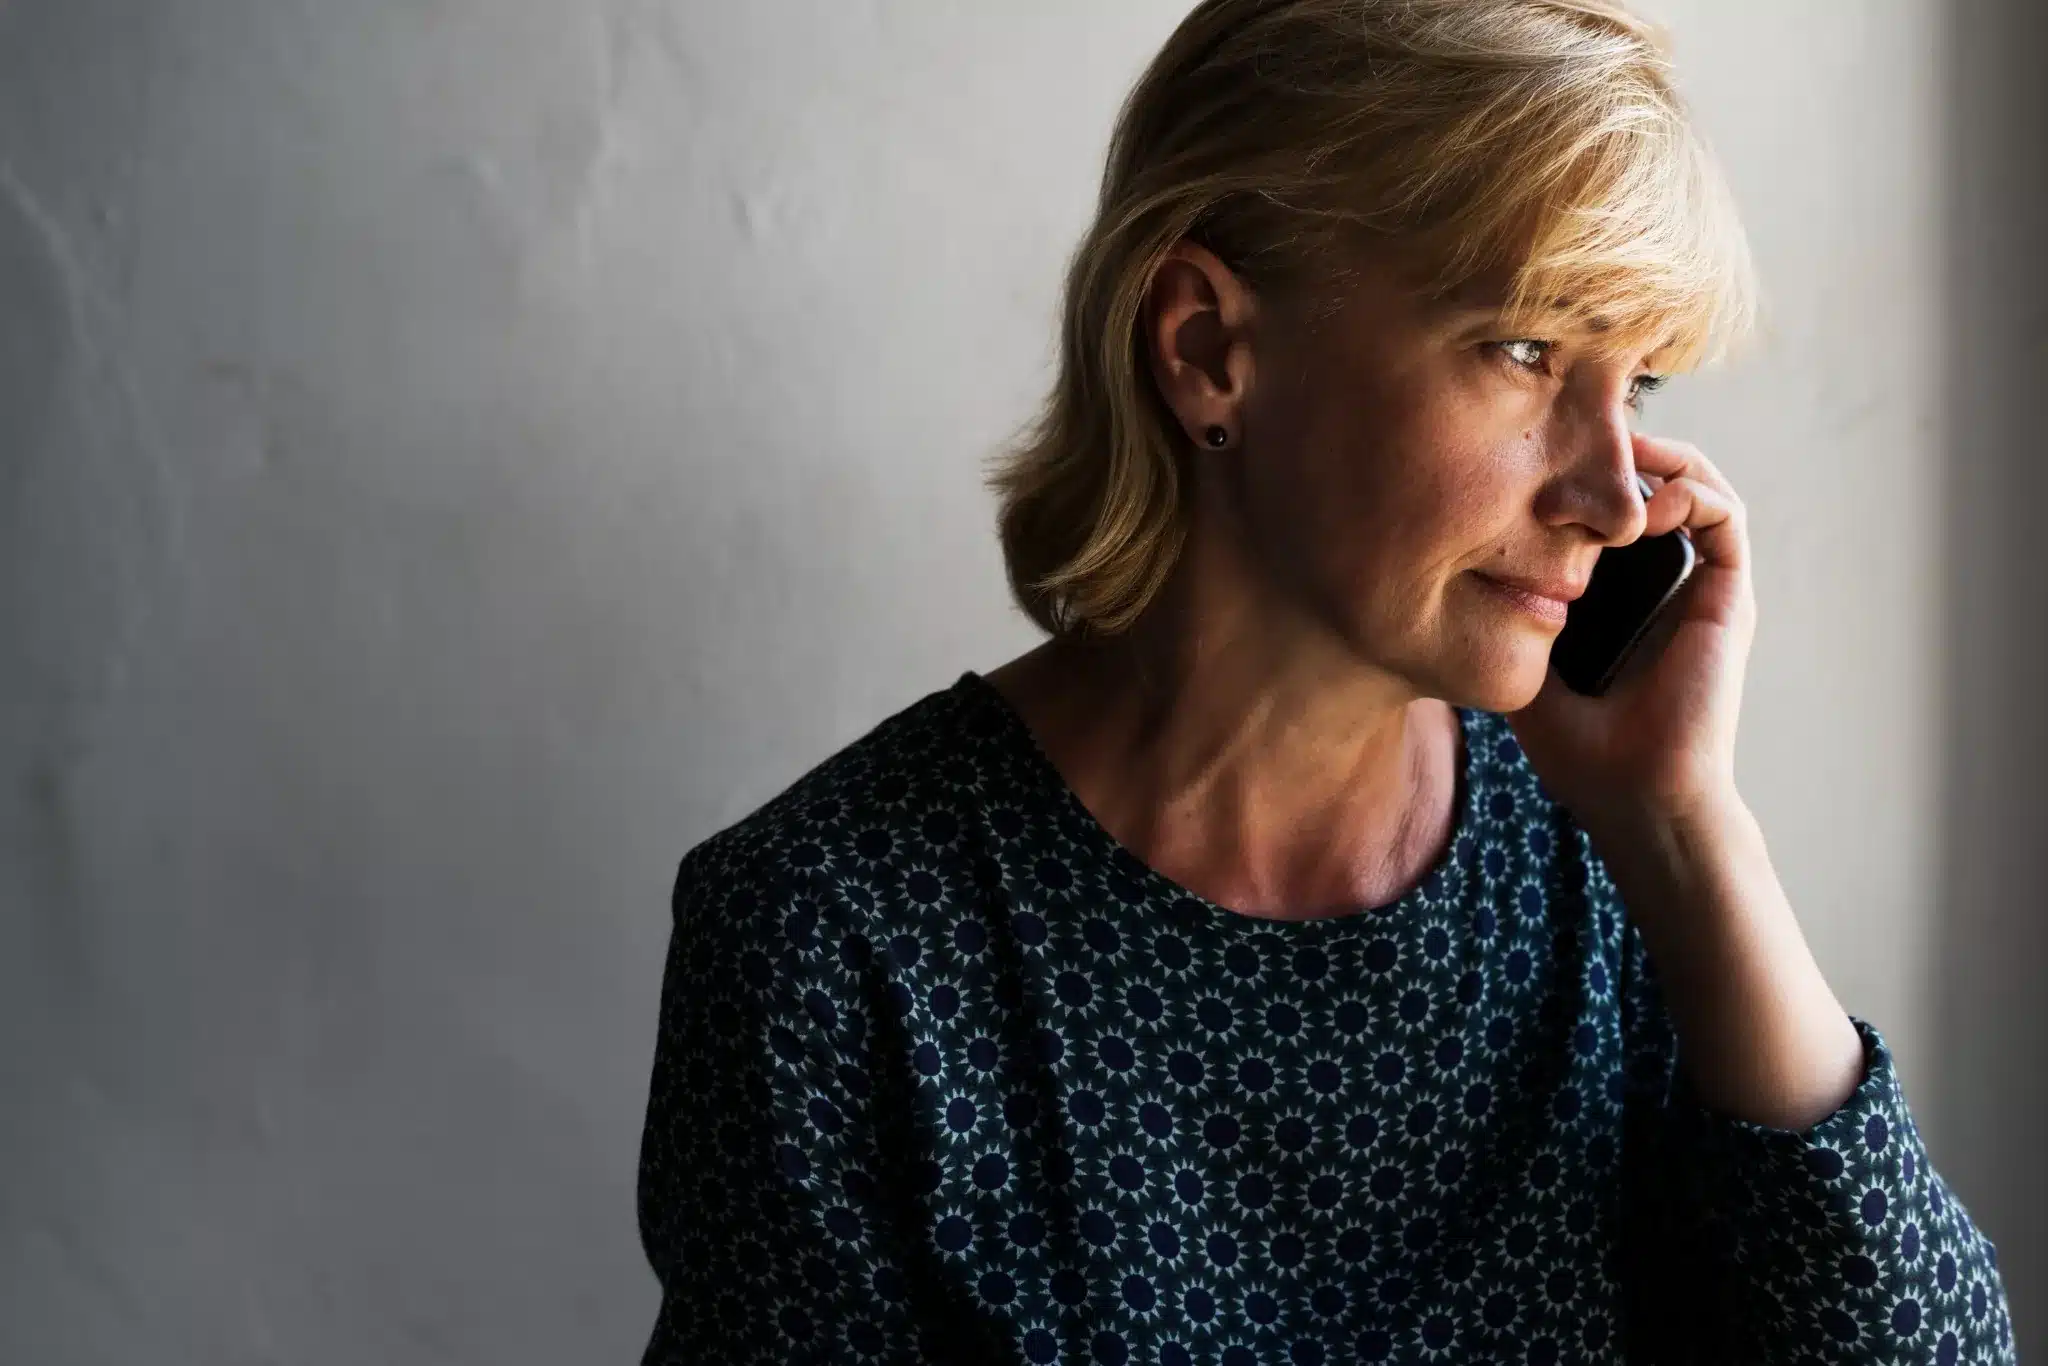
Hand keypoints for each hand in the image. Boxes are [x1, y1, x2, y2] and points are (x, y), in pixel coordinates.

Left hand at [1506, 432, 1756, 834]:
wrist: (1637, 796)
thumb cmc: (1580, 753)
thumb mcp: (1522, 671)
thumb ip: (1503, 624)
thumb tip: (1451, 580)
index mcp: (1622, 602)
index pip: (1610, 518)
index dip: (1582, 482)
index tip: (1535, 462)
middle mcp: (1665, 588)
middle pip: (1652, 490)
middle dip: (1617, 455)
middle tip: (1574, 437)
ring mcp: (1700, 590)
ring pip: (1695, 490)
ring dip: (1660, 461)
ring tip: (1613, 455)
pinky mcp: (1729, 598)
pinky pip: (1724, 518)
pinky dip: (1692, 490)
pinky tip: (1648, 497)